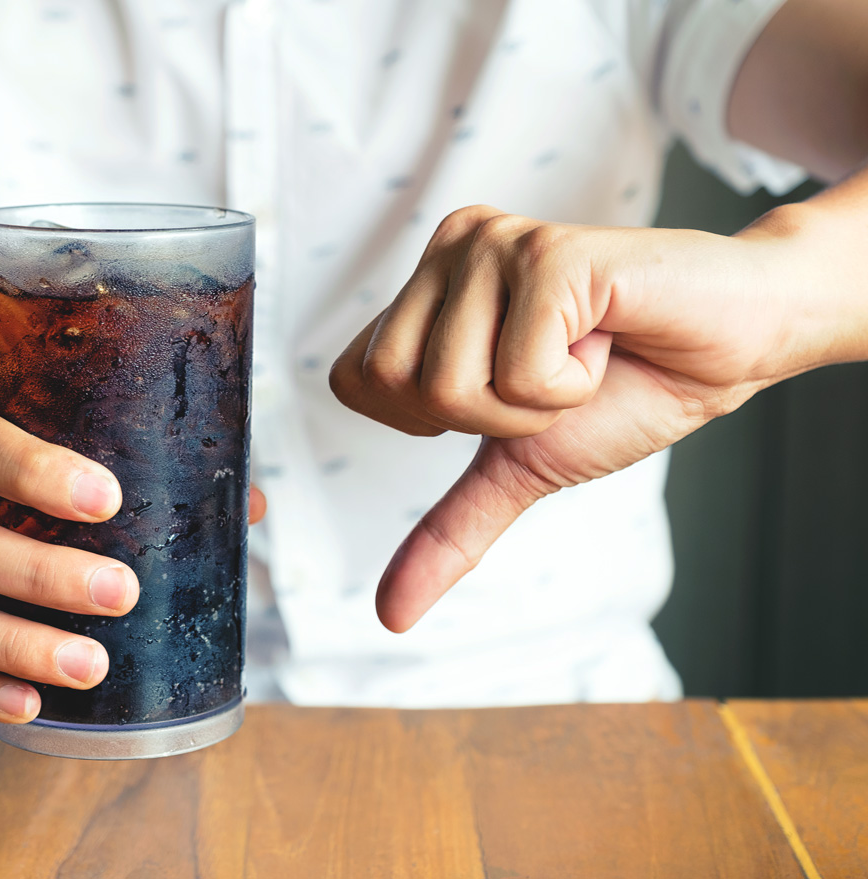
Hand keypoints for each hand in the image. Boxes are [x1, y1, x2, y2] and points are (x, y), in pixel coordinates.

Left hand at [330, 203, 837, 632]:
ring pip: (447, 385)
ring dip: (532, 404)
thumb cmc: (625, 392)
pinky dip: (573, 386)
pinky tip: (606, 340)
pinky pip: (519, 374)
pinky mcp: (547, 254)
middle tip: (549, 376)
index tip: (503, 386)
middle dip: (484, 413)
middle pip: (392, 384)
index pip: (354, 380)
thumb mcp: (518, 466)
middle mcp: (451, 246)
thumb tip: (390, 615)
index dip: (427, 415)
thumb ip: (449, 530)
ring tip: (581, 357)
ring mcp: (495, 243)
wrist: (729, 352)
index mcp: (428, 285)